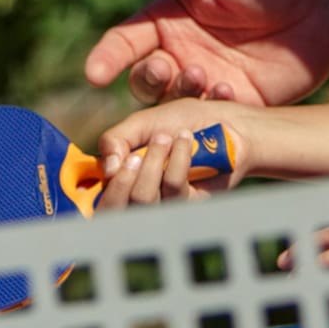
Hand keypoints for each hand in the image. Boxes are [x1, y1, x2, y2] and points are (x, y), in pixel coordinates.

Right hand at [84, 0, 328, 107]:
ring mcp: (208, 82)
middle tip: (167, 66)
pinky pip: (210, 119)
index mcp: (169, 18)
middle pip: (141, 81)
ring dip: (178, 94)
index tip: (94, 73)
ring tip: (203, 73)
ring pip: (171, 106)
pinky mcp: (238, 105)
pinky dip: (211, 110)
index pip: (124, 42)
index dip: (106, 57)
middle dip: (146, 79)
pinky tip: (229, 90)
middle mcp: (182, 53)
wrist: (327, 0)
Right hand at [96, 98, 253, 200]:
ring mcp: (165, 203)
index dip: (108, 185)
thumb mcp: (143, 122)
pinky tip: (187, 142)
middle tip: (149, 145)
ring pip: (142, 199)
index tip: (119, 160)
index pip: (103, 201)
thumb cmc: (185, 121)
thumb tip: (107, 170)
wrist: (226, 123)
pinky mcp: (189, 204)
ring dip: (154, 161)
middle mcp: (142, 195)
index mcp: (126, 178)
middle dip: (129, 170)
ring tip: (169, 137)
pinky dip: (178, 160)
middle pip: (115, 206)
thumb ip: (115, 140)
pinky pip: (173, 189)